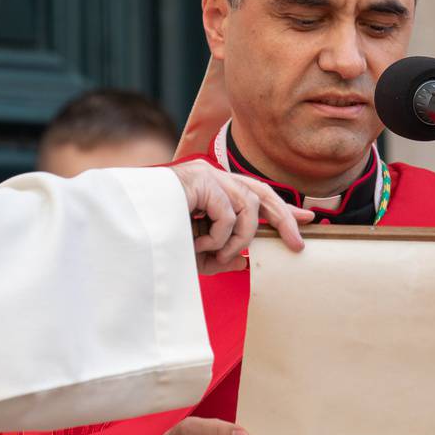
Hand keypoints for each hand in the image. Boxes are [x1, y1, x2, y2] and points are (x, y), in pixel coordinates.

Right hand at [169, 160, 310, 274]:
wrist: (127, 229)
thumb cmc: (159, 240)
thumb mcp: (197, 255)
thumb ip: (222, 256)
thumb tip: (248, 258)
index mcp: (215, 191)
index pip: (258, 195)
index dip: (283, 208)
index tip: (307, 219)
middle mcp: (214, 178)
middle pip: (262, 194)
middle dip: (284, 219)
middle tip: (298, 244)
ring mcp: (207, 176)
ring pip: (248, 208)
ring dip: (238, 238)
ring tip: (216, 252)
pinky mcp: (200, 180)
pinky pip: (228, 213)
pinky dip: (218, 235)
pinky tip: (197, 241)